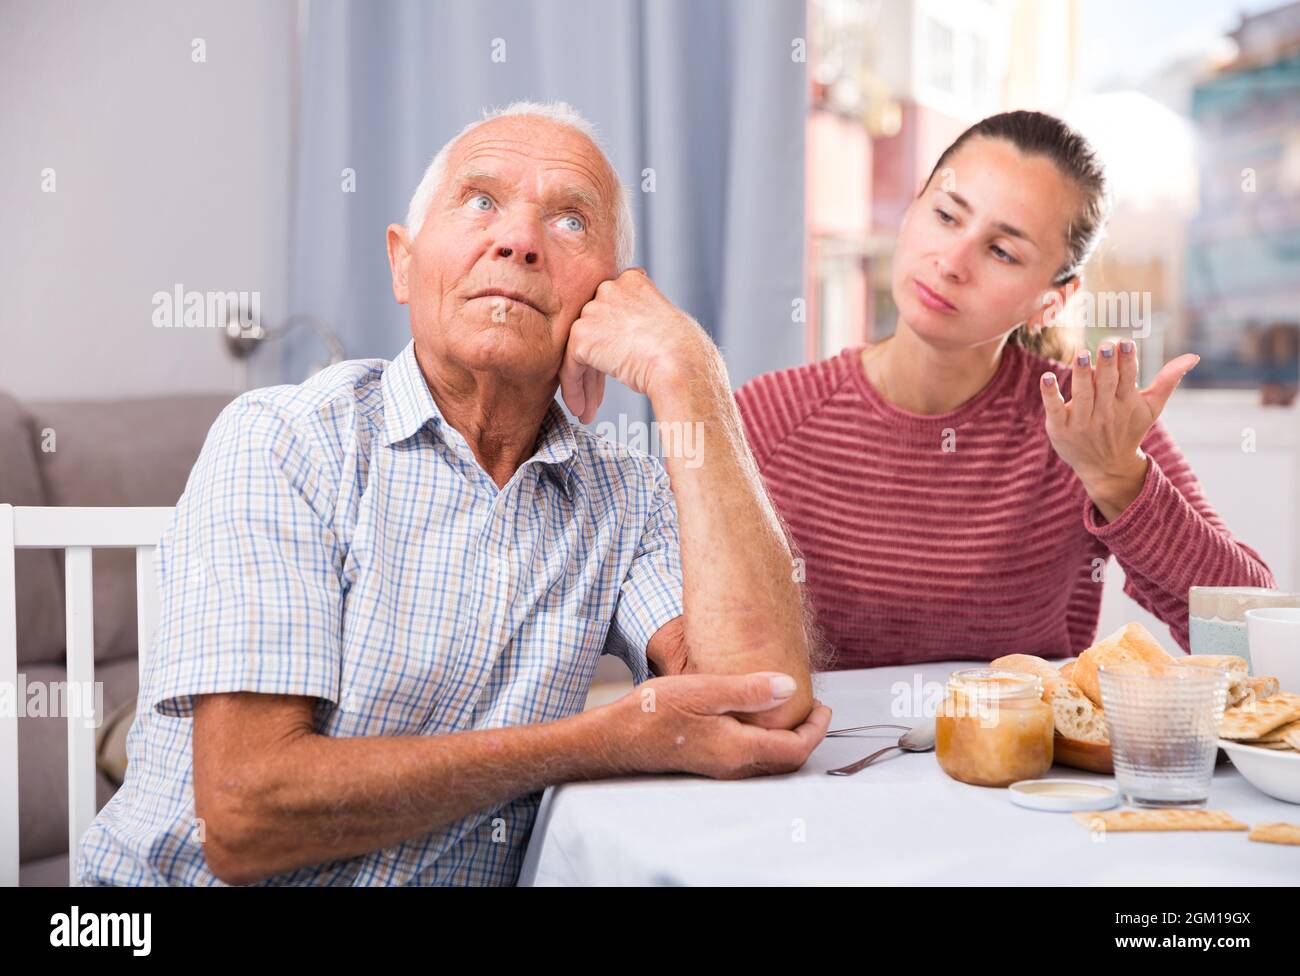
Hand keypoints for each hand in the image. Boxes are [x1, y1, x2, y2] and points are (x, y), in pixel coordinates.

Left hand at [559, 268, 716, 422]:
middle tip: (596, 398)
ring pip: (580, 351)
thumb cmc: (684, 354)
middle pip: (594, 333)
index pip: (611, 314)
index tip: (615, 370)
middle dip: (595, 368)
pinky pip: (570, 367)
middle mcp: (609, 288)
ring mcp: (593, 310)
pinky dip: (574, 390)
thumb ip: (638, 322)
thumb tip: (625, 344)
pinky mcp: (582, 335)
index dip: (611, 346)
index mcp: (632, 282)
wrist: (681, 364)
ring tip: (587, 410)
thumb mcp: (662, 326)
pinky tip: (581, 410)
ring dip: (585, 383)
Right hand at [607, 672, 831, 779]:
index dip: (816, 729)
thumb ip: (748, 691)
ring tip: (790, 710)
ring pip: (770, 761)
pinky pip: (752, 758)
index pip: (794, 749)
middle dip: (807, 736)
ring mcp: (722, 768)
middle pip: (786, 760)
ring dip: (788, 739)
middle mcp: (734, 766)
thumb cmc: (655, 713)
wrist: (618, 738)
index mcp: (738, 749)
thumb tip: (789, 688)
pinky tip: (757, 718)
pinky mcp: (710, 763)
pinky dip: (767, 741)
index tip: (823, 707)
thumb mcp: (704, 691)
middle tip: (814, 709)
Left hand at [1040, 339, 1198, 520]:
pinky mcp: (1060, 427)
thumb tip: (1193, 356)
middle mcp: (1105, 412)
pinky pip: (1054, 408)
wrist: (1106, 467)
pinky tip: (1046, 377)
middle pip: (1106, 385)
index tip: (1125, 342)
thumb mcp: (1151, 408)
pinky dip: (1050, 394)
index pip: (1128, 378)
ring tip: (1082, 355)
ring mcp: (1082, 421)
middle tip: (1106, 345)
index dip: (1127, 361)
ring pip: (1082, 395)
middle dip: (1107, 365)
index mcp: (1126, 403)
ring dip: (1082, 375)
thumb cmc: (1129, 429)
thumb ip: (1168, 380)